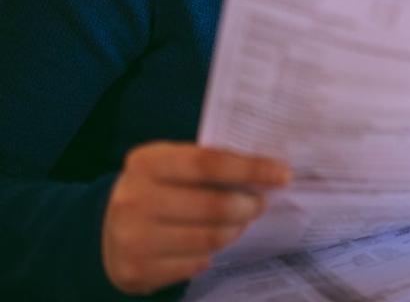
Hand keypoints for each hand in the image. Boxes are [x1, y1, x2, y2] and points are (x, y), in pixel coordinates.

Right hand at [102, 141, 291, 294]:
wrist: (105, 231)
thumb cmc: (156, 189)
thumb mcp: (172, 165)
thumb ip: (210, 165)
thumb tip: (267, 171)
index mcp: (147, 162)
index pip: (210, 162)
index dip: (251, 168)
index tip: (282, 174)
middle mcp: (135, 198)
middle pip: (214, 205)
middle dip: (248, 205)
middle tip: (260, 203)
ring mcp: (133, 238)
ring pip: (210, 238)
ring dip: (234, 230)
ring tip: (239, 222)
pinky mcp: (137, 270)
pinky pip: (196, 264)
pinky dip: (212, 253)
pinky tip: (210, 244)